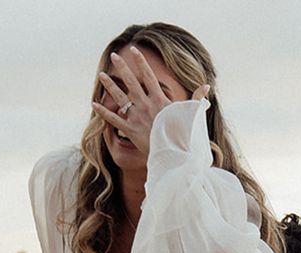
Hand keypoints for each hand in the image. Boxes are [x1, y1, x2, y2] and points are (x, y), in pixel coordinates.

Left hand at [92, 45, 208, 154]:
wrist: (174, 154)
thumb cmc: (183, 135)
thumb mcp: (190, 115)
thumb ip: (196, 99)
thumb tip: (206, 86)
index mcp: (159, 99)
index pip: (148, 76)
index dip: (140, 62)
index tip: (133, 50)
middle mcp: (146, 105)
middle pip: (131, 82)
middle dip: (122, 68)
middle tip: (113, 56)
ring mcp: (137, 117)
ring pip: (120, 98)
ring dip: (110, 86)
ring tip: (101, 75)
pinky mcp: (130, 130)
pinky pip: (114, 120)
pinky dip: (104, 113)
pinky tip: (94, 104)